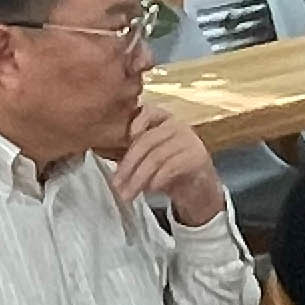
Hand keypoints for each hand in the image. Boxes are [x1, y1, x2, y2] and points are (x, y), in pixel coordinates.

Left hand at [110, 100, 227, 229]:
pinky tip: (149, 190)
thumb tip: (104, 152)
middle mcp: (179, 127)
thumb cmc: (170, 171)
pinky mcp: (198, 158)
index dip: (137, 120)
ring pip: (157, 157)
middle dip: (128, 165)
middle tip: (117, 184)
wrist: (200, 189)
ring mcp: (190, 141)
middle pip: (147, 141)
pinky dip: (157, 181)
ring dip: (138, 179)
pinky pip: (171, 167)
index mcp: (165, 121)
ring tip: (128, 194)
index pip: (150, 111)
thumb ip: (134, 151)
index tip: (128, 136)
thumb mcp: (150, 157)